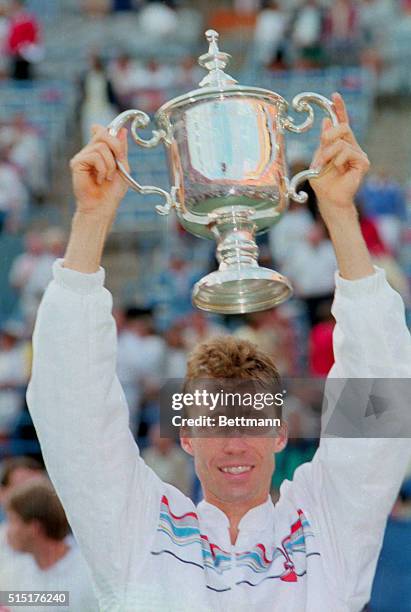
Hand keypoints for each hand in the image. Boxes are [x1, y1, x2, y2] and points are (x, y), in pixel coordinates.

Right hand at [70, 125, 129, 217]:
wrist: (103, 207)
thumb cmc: (112, 191)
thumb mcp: (122, 167)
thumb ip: (121, 148)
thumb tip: (122, 130)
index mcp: (99, 151)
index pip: (102, 130)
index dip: (112, 131)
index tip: (120, 146)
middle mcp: (89, 151)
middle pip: (103, 133)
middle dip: (116, 147)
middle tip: (119, 162)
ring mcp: (82, 156)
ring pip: (101, 146)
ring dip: (110, 164)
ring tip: (108, 177)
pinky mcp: (77, 163)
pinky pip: (94, 156)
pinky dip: (102, 169)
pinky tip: (99, 180)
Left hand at [309, 93, 369, 217]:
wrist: (328, 198)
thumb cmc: (323, 181)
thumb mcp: (318, 158)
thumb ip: (324, 142)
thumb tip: (327, 121)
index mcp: (340, 143)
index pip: (342, 122)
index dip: (339, 108)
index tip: (334, 95)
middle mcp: (351, 146)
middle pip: (343, 127)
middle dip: (329, 135)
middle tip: (322, 146)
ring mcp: (358, 154)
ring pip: (342, 142)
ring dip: (328, 154)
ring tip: (324, 166)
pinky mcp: (363, 162)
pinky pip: (348, 152)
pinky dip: (338, 160)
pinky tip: (337, 169)